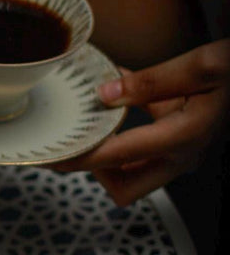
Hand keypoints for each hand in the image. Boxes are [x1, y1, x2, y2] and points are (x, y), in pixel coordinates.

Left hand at [54, 40, 229, 205]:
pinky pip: (139, 152)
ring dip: (105, 157)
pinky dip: (121, 135)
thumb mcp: (201, 66)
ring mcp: (181, 154)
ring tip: (85, 126)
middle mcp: (182, 155)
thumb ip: (152, 81)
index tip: (52, 157)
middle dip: (92, 173)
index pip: (116, 158)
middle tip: (68, 147)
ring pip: (130, 175)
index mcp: (184, 137)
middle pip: (124, 188)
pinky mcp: (179, 145)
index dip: (79, 159)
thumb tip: (106, 95)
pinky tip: (113, 102)